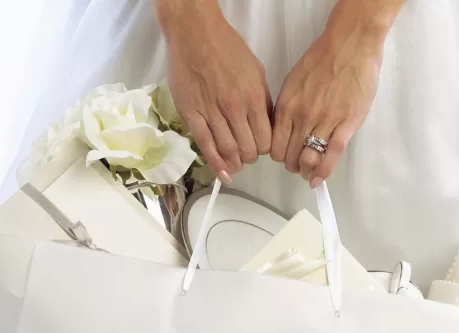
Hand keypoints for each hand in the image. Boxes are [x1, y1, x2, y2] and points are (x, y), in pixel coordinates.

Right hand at [155, 0, 272, 182]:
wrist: (194, 33)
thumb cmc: (226, 47)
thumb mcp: (256, 70)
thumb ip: (262, 99)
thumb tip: (266, 123)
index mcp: (253, 98)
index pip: (265, 140)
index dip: (265, 148)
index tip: (260, 146)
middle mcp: (234, 109)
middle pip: (248, 150)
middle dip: (250, 157)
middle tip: (247, 155)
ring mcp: (211, 113)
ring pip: (227, 151)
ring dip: (234, 163)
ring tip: (235, 164)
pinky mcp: (192, 114)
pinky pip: (205, 145)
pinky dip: (215, 164)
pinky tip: (222, 174)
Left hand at [271, 4, 390, 186]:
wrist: (350, 45)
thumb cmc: (322, 59)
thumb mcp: (294, 81)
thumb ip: (288, 107)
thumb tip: (284, 128)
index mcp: (287, 106)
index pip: (275, 145)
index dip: (280, 155)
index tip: (286, 155)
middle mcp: (303, 117)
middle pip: (290, 156)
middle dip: (293, 165)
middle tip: (299, 166)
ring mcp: (325, 122)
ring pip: (309, 158)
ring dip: (307, 169)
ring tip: (310, 172)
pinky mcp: (346, 124)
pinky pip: (332, 154)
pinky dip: (324, 171)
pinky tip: (319, 179)